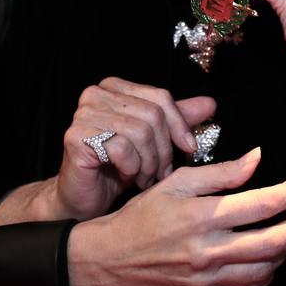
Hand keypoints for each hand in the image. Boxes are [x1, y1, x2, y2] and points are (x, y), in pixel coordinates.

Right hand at [53, 78, 215, 220]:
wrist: (84, 197)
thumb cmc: (115, 167)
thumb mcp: (151, 140)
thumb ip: (176, 119)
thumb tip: (210, 104)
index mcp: (114, 87)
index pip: (160, 97)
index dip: (179, 125)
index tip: (189, 148)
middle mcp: (96, 95)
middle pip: (152, 115)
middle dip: (164, 150)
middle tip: (161, 172)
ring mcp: (83, 114)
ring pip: (140, 132)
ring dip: (149, 163)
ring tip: (146, 178)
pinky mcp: (76, 137)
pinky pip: (122, 149)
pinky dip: (131, 168)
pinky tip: (127, 176)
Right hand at [67, 148, 285, 285]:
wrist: (108, 259)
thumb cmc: (141, 215)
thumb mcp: (175, 182)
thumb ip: (220, 173)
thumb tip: (256, 159)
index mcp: (201, 216)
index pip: (260, 204)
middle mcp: (208, 250)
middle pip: (271, 242)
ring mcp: (206, 279)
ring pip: (263, 270)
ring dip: (285, 252)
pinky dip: (264, 279)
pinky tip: (268, 264)